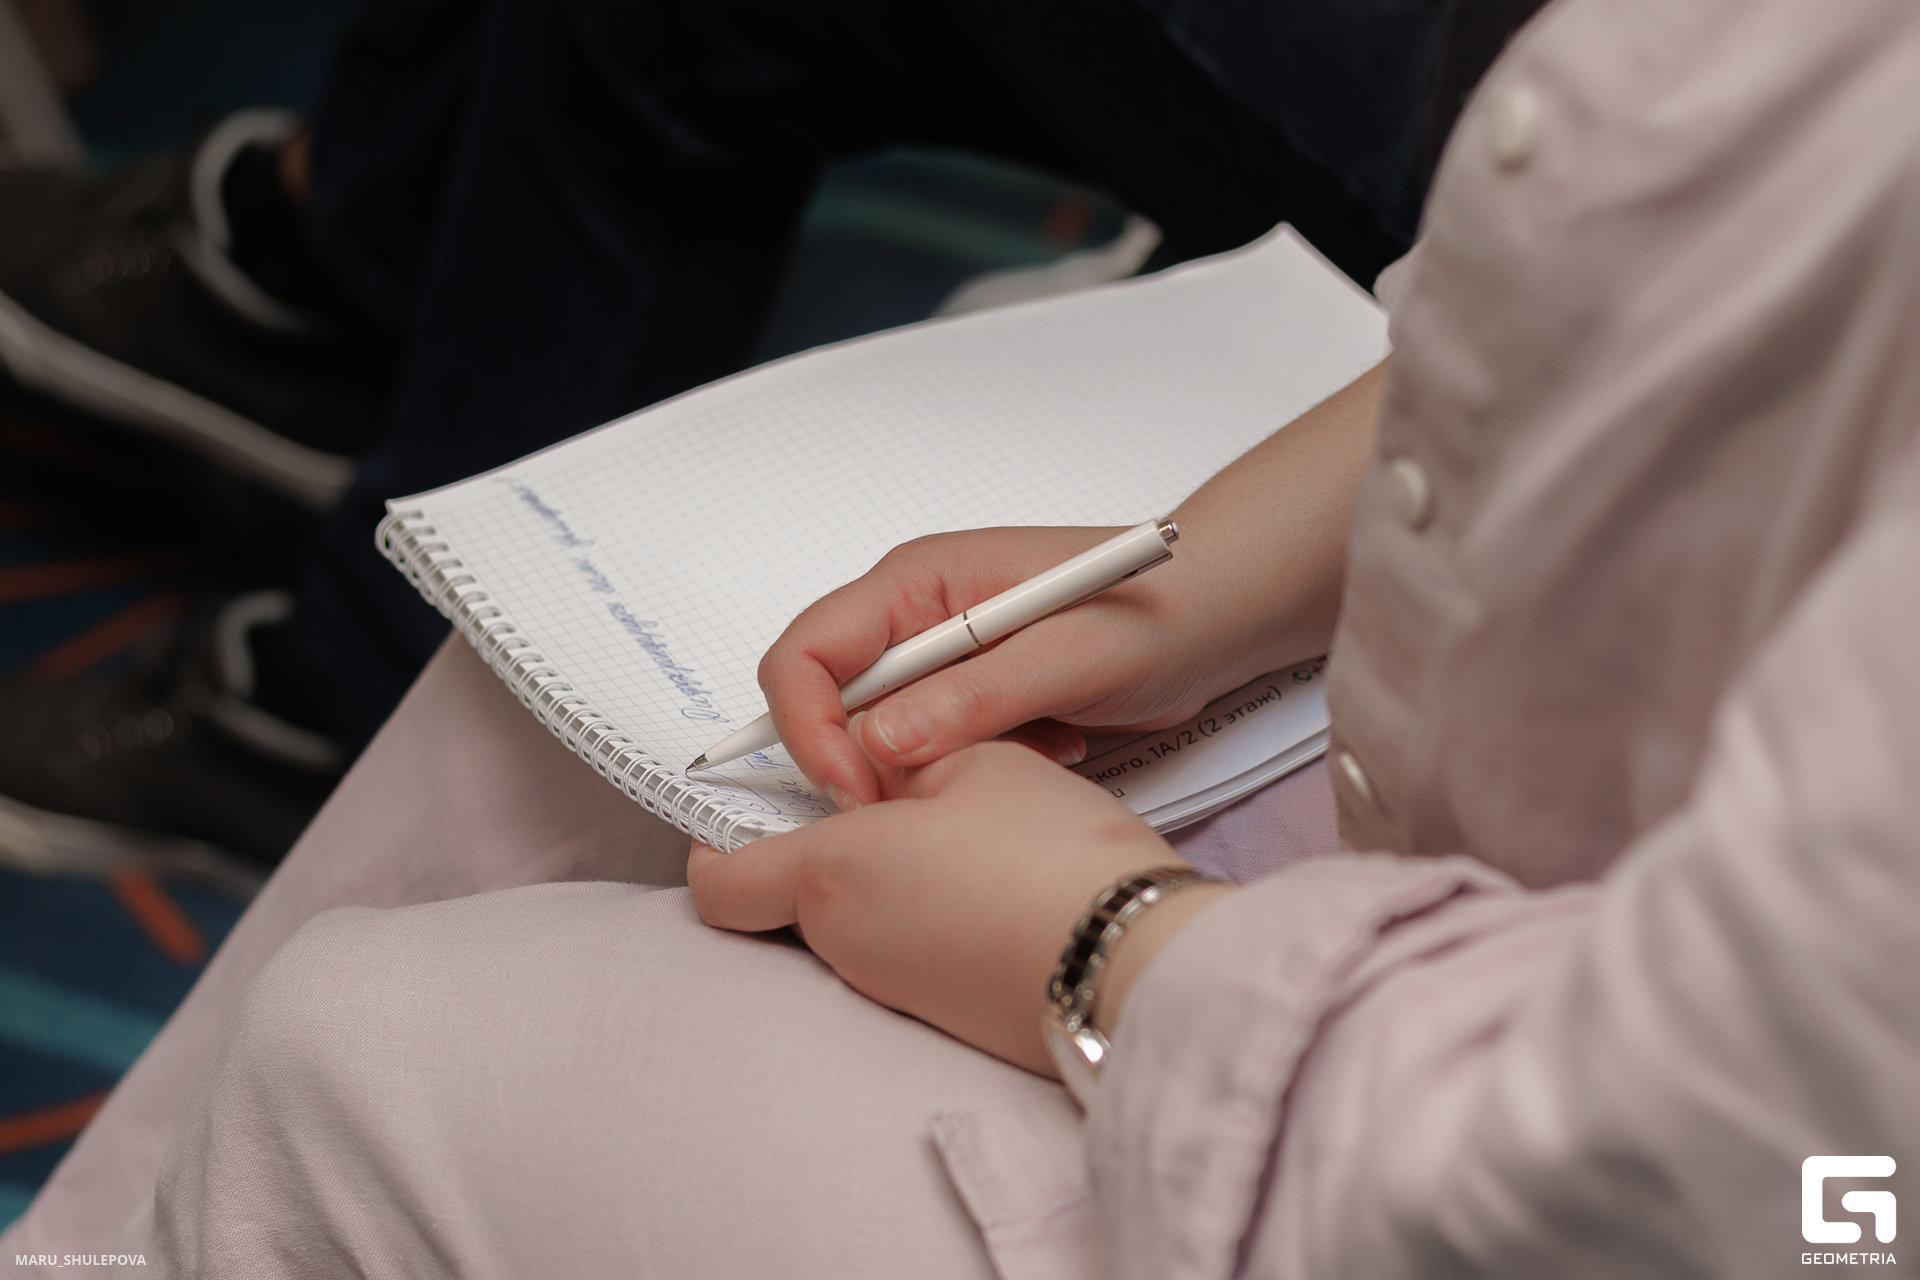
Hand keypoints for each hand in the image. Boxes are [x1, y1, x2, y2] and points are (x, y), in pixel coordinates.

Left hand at [686, 740, 1230, 1074]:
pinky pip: (906, 952)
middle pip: (790, 897)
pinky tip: (992, 880)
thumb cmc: (1057, 861)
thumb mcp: (977, 761)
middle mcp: (846, 944)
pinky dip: (928, 912)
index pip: (718, 880)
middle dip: (824, 845)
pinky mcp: (942, 1015)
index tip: (763, 799)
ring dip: (885, 875)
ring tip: (963, 829)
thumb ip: (904, 755)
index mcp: (831, 875)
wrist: (1134, 966)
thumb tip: (875, 758)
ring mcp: (892, 989)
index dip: (722, 839)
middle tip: (888, 792)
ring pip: (853, 922)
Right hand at [758, 361, 1387, 808]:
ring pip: (879, 732)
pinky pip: (930, 747)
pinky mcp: (969, 692)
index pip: (805, 652)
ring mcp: (940, 654)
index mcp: (917, 580)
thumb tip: (882, 741)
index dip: (810, 728)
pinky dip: (974, 766)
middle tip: (927, 801)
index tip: (857, 788)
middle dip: (866, 759)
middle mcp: (914, 613)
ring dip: (933, 765)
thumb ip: (972, 696)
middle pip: (829, 699)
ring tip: (1022, 752)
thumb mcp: (1069, 655)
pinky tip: (1045, 747)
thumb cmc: (1155, 608)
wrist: (1219, 611)